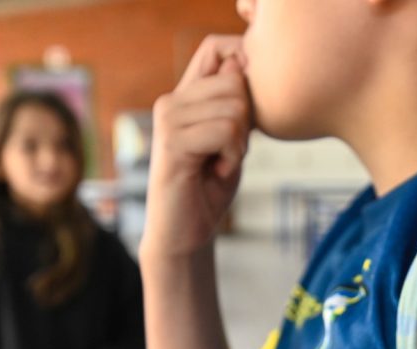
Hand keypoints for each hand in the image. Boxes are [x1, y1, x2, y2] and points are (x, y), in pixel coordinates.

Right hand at [141, 35, 251, 258]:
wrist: (185, 233)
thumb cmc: (210, 187)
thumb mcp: (232, 139)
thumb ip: (237, 104)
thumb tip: (241, 61)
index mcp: (185, 95)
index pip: (217, 48)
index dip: (244, 66)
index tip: (248, 113)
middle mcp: (171, 101)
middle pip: (236, 81)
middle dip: (247, 121)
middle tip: (230, 151)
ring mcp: (168, 120)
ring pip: (234, 108)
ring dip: (240, 144)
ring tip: (221, 163)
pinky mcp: (171, 142)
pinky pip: (225, 132)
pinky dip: (232, 157)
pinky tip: (216, 172)